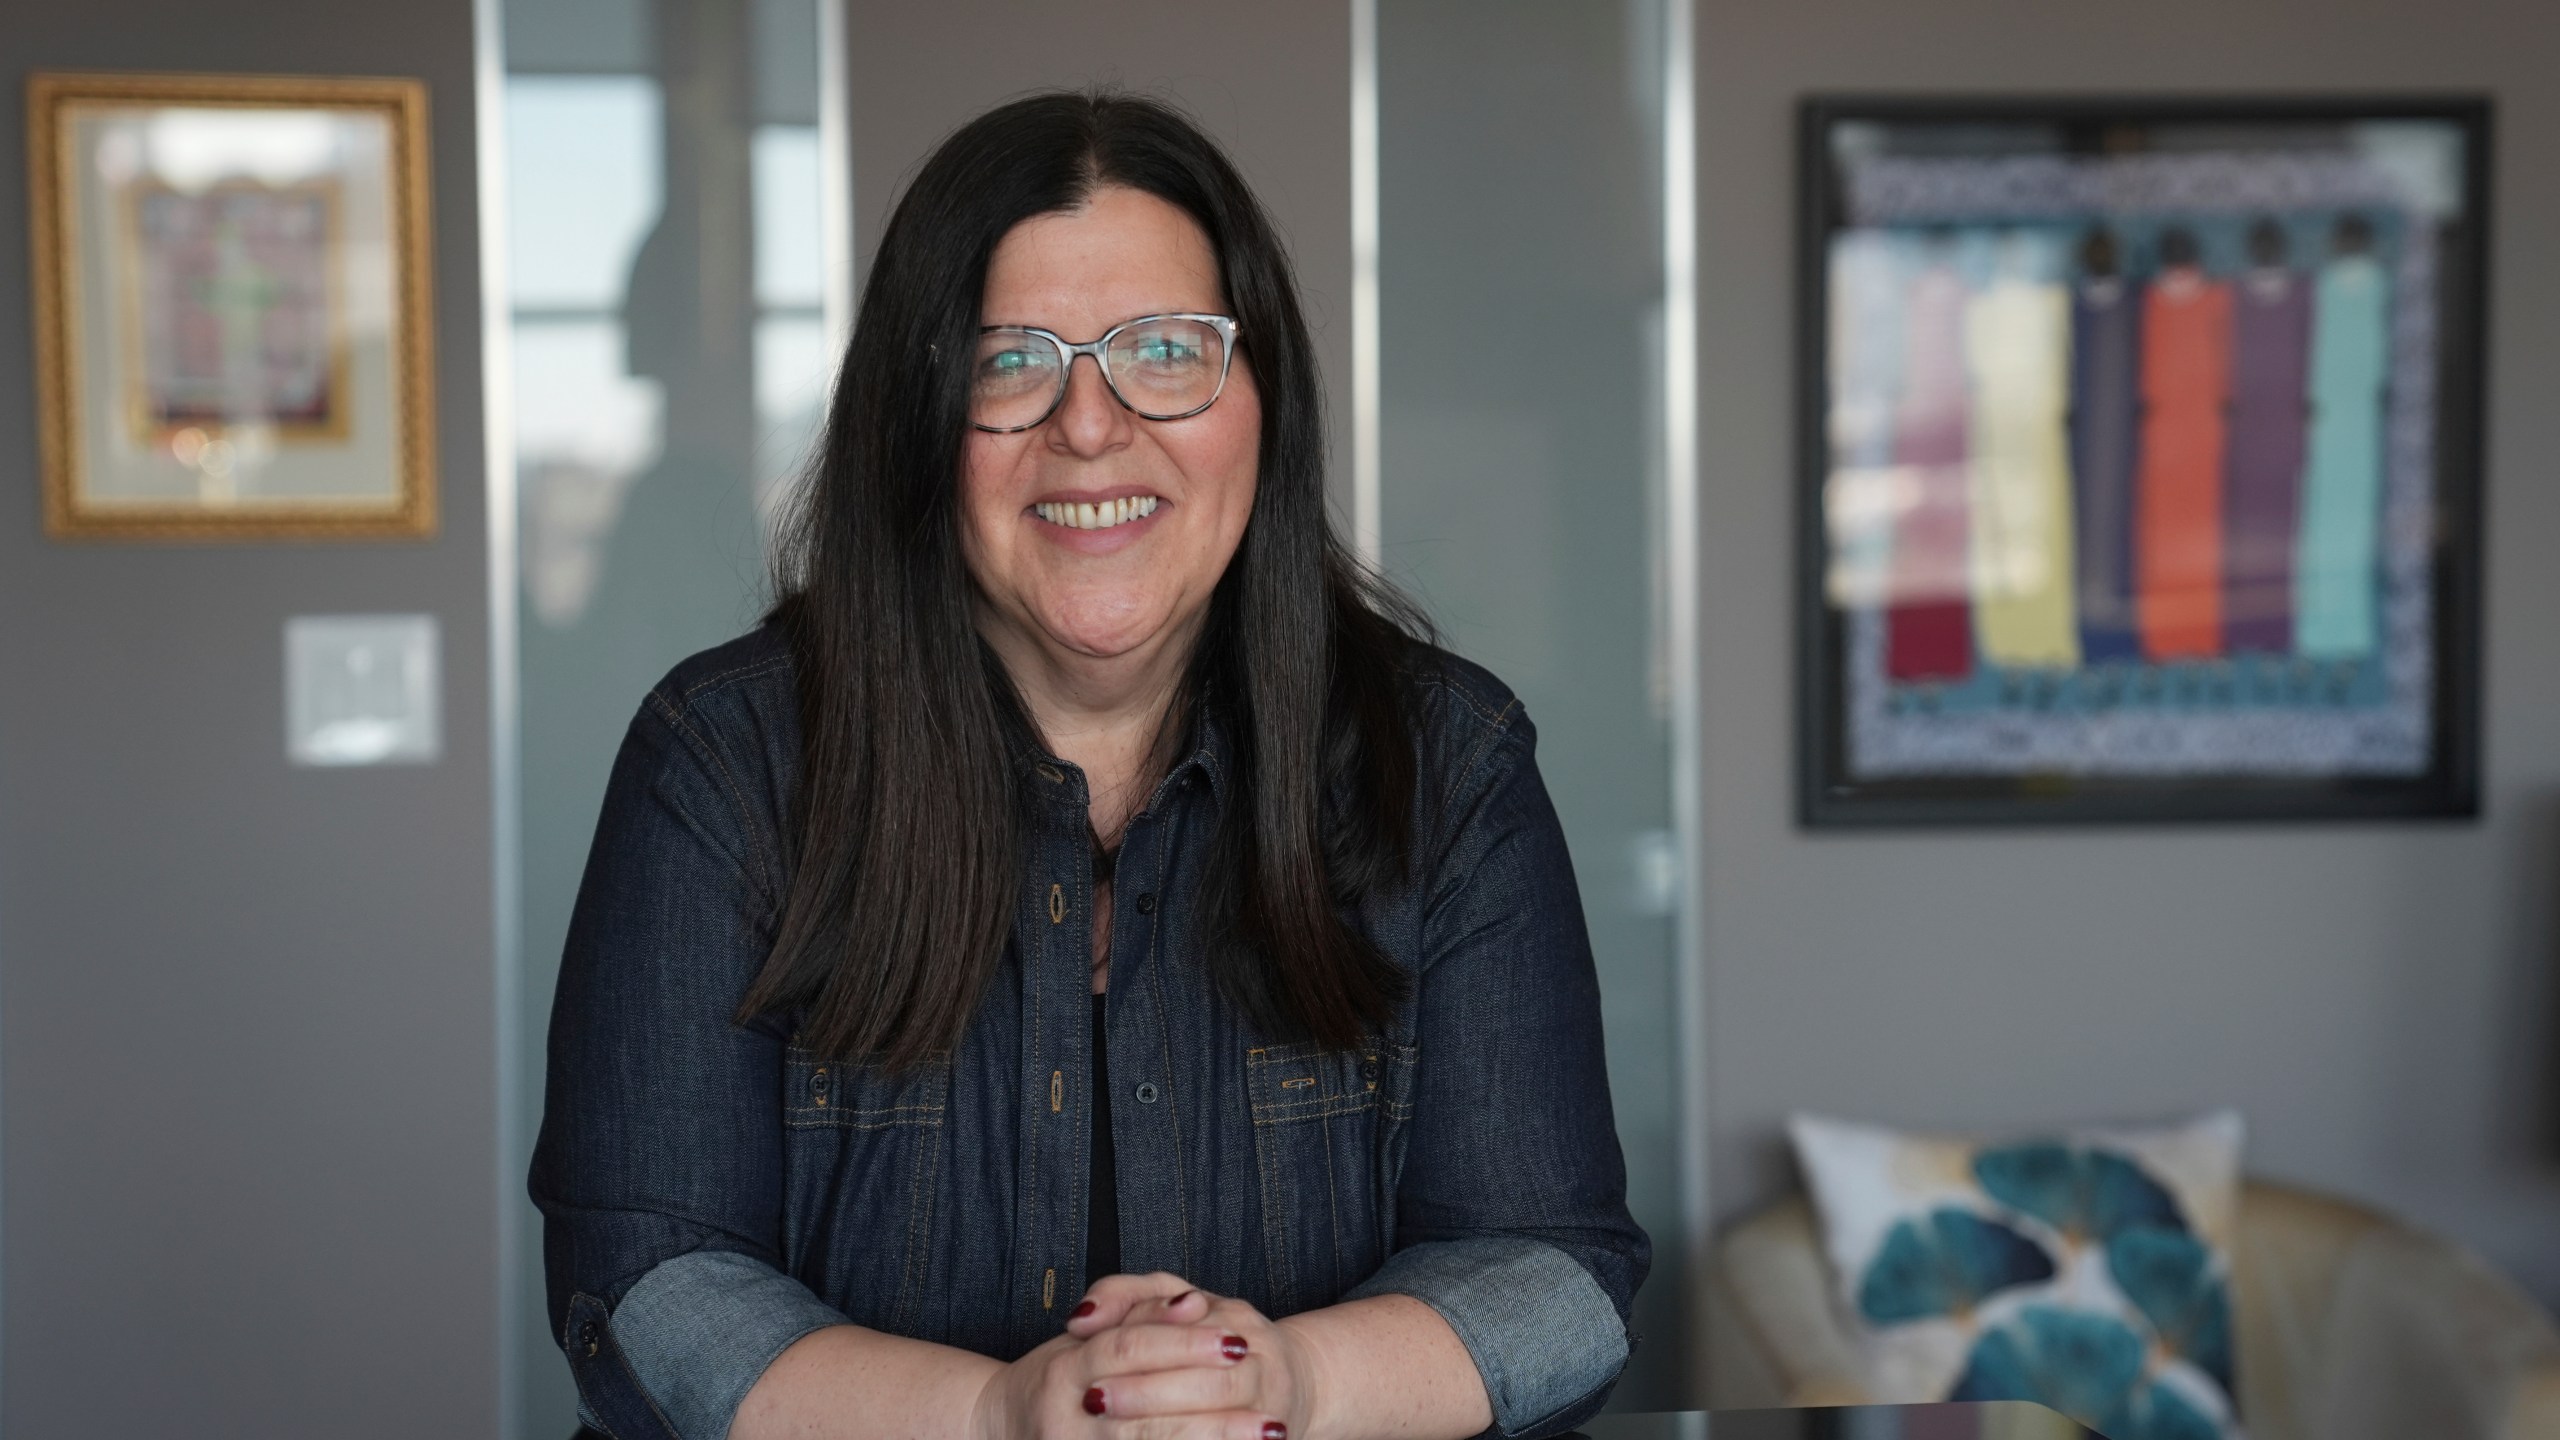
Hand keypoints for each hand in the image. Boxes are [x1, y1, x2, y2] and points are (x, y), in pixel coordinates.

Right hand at [967, 1275, 1283, 1439]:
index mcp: (1065, 1369)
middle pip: (1146, 1414)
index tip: (1239, 1341)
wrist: (997, 1429)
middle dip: (1212, 1419)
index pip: (1130, 1347)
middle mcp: (1064, 1419)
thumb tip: (1193, 1301)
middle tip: (1269, 1418)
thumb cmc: (1056, 1379)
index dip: (1185, 1343)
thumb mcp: (1089, 1336)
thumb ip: (1139, 1312)